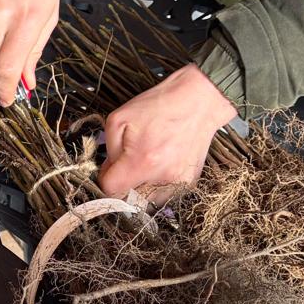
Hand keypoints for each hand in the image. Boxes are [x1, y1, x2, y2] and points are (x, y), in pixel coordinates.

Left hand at [99, 65, 237, 198]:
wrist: (199, 101)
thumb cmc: (159, 106)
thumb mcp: (119, 119)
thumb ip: (108, 150)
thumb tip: (108, 170)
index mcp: (142, 161)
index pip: (111, 190)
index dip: (105, 179)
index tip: (109, 169)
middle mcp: (162, 176)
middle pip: (129, 200)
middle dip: (123, 185)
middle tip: (127, 165)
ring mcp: (178, 182)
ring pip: (146, 201)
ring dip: (140, 188)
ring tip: (146, 164)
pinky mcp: (189, 183)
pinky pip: (164, 195)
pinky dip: (157, 185)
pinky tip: (160, 165)